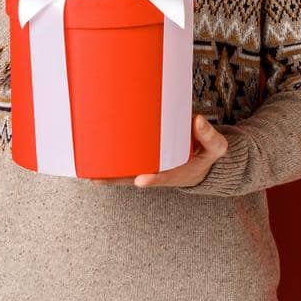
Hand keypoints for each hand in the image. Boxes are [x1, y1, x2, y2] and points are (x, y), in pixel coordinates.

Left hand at [87, 114, 228, 187]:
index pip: (164, 177)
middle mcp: (158, 172)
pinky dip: (106, 161)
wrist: (200, 163)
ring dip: (105, 172)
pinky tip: (88, 157)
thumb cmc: (205, 155)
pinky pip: (121, 163)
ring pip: (123, 172)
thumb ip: (210, 137)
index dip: (153, 179)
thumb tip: (197, 120)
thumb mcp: (216, 148)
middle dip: (115, 178)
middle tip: (96, 176)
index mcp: (177, 172)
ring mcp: (146, 167)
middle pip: (134, 177)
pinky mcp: (139, 160)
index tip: (142, 180)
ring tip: (85, 169)